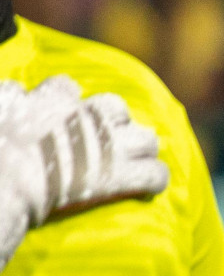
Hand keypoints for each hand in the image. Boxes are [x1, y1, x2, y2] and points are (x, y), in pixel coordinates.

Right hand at [0, 76, 169, 265]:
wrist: (9, 177)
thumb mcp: (0, 107)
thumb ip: (10, 96)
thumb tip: (17, 91)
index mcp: (54, 99)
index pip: (66, 88)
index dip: (66, 98)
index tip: (64, 108)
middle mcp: (89, 117)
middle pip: (115, 108)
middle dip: (115, 119)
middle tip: (110, 134)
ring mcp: (109, 145)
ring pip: (144, 138)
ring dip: (143, 147)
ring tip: (141, 157)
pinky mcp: (121, 174)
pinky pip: (152, 173)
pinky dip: (156, 179)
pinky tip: (154, 187)